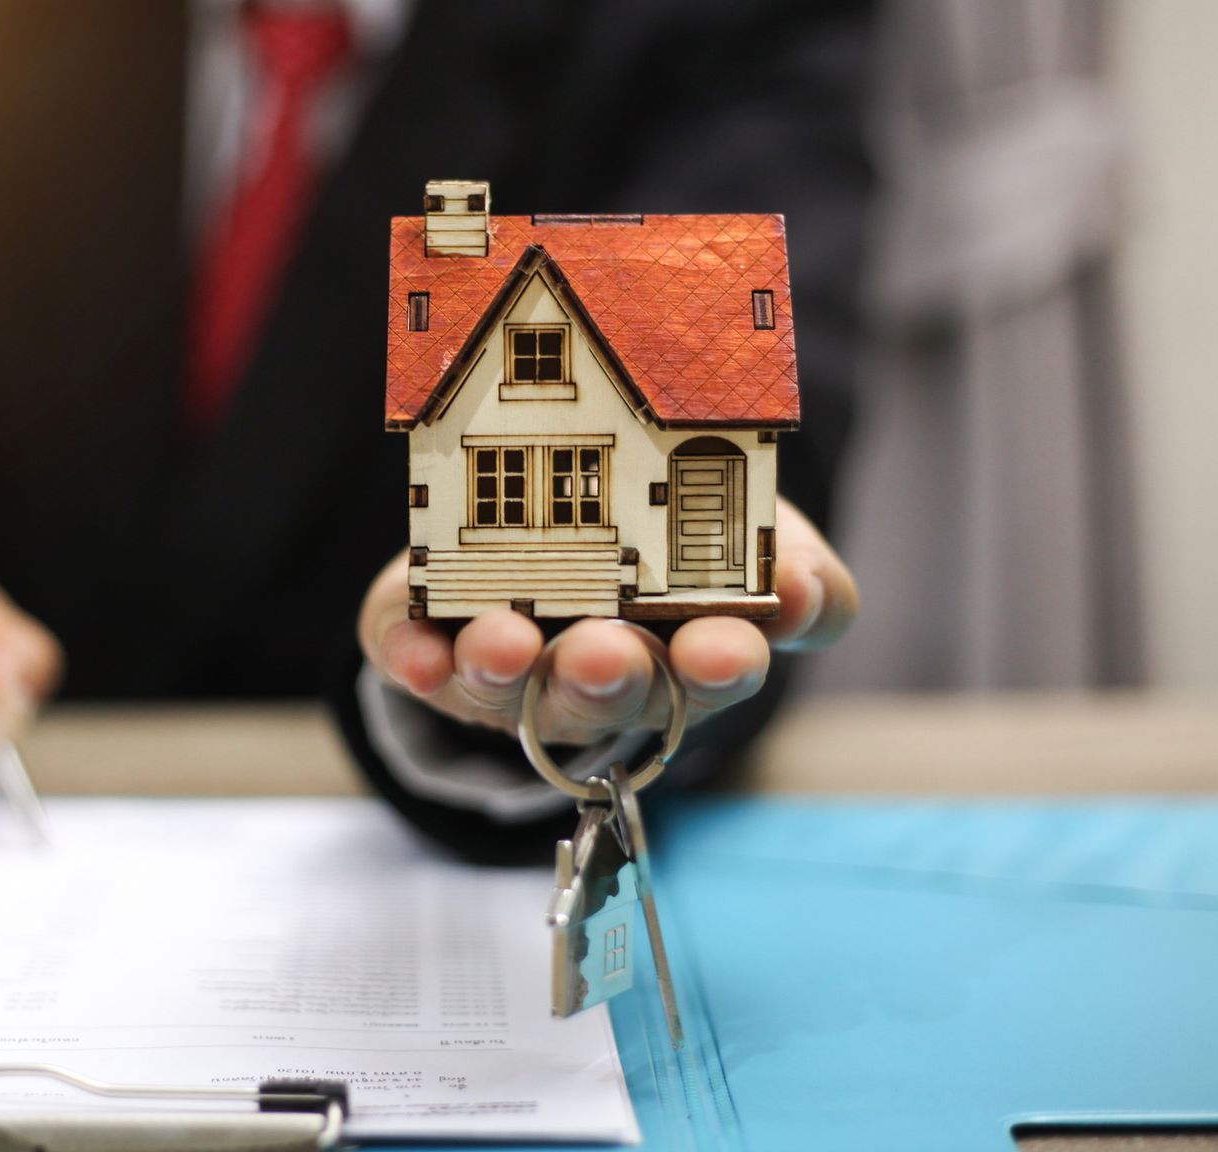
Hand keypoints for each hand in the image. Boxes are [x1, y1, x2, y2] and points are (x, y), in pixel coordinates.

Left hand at [357, 497, 855, 747]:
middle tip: (608, 653)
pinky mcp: (439, 653)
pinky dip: (417, 660)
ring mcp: (523, 675)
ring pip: (518, 689)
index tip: (732, 645)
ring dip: (512, 671)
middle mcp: (610, 675)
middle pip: (618, 690)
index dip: (727, 663)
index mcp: (695, 647)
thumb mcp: (747, 530)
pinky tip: (414, 653)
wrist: (549, 525)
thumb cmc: (668, 540)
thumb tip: (803, 588)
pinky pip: (420, 663)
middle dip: (611, 675)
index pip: (723, 667)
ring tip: (507, 642)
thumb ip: (789, 563)